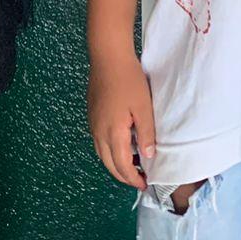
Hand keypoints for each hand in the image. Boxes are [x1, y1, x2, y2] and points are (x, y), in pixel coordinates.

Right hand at [88, 47, 155, 188]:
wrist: (108, 57)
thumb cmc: (129, 80)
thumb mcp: (143, 108)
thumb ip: (146, 134)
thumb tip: (148, 156)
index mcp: (112, 133)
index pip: (121, 166)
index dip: (133, 178)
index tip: (144, 184)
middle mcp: (98, 132)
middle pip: (109, 164)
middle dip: (123, 176)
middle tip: (138, 180)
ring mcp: (93, 124)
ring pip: (102, 154)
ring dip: (115, 164)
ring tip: (132, 166)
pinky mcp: (92, 115)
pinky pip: (99, 142)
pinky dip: (109, 151)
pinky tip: (121, 146)